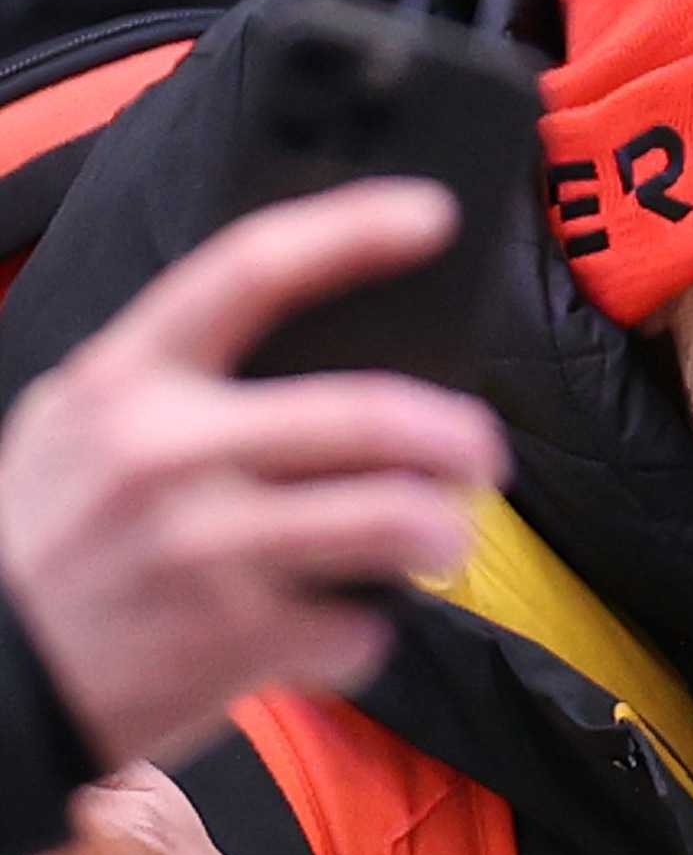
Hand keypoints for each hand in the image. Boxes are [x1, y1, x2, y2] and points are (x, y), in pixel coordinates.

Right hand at [0, 178, 506, 772]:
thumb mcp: (77, 424)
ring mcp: (204, 548)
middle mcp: (166, 452)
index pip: (250, 271)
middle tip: (480, 451)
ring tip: (439, 538)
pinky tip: (325, 628)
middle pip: (369, 415)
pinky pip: (360, 627)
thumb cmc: (50, 537)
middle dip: (457, 436)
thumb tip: (327, 347)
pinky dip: (360, 632)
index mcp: (125, 379)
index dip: (351, 231)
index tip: (433, 214)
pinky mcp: (236, 640)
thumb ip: (178, 380)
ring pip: (396, 521)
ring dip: (443, 532)